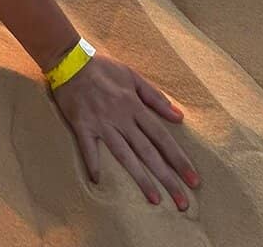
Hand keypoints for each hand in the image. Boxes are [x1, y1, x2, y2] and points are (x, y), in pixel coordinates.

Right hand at [50, 52, 200, 209]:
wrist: (69, 59)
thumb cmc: (102, 67)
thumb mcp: (132, 76)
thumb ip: (155, 97)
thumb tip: (179, 116)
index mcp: (134, 105)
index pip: (162, 137)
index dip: (179, 159)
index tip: (194, 180)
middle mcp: (121, 118)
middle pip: (148, 152)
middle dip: (167, 177)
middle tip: (183, 203)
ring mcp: (101, 123)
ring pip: (124, 155)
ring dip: (140, 178)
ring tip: (155, 200)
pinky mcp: (82, 125)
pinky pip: (88, 148)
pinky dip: (93, 164)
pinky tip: (98, 182)